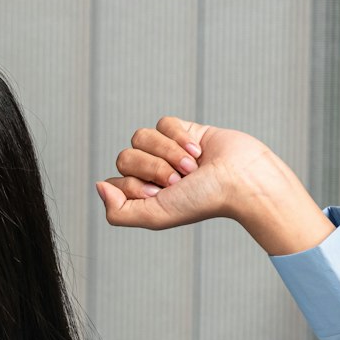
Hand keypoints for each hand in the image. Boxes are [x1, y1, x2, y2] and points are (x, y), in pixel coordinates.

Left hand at [94, 116, 330, 252]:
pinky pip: (162, 123)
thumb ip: (118, 212)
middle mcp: (150, 172)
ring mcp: (165, 150)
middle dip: (153, 168)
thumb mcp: (154, 216)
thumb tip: (98, 185)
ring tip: (191, 166)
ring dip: (167, 152)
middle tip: (179, 180)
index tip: (161, 195)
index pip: (114, 181)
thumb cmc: (202, 201)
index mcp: (141, 194)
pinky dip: (180, 136)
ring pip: (140, 136)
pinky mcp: (182, 130)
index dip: (136, 186)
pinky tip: (198, 150)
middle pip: (124, 157)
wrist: (241, 179)